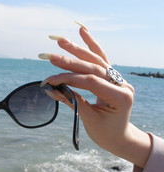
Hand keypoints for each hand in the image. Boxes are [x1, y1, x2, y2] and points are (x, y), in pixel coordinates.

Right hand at [39, 24, 150, 167]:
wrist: (119, 137)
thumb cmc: (105, 133)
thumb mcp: (88, 119)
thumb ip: (72, 101)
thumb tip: (51, 90)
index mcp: (120, 97)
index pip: (91, 81)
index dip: (69, 79)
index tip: (50, 80)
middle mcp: (122, 84)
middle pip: (93, 67)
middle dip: (70, 63)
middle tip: (51, 57)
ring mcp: (119, 79)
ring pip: (97, 60)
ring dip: (78, 50)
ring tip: (62, 41)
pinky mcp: (112, 77)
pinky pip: (101, 59)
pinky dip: (91, 46)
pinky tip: (83, 33)